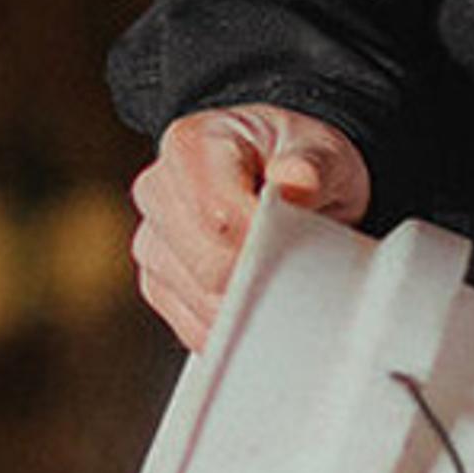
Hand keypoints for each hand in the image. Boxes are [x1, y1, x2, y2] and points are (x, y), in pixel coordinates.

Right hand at [129, 104, 372, 347]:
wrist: (277, 173)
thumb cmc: (293, 159)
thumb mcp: (321, 149)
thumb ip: (313, 165)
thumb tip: (297, 182)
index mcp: (190, 144)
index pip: (219, 216)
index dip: (262, 244)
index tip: (298, 246)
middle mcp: (157, 191)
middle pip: (207, 266)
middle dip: (259, 278)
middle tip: (299, 268)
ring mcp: (152, 240)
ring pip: (199, 303)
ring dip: (248, 304)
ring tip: (277, 274)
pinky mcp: (156, 282)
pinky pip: (192, 328)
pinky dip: (233, 328)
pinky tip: (257, 301)